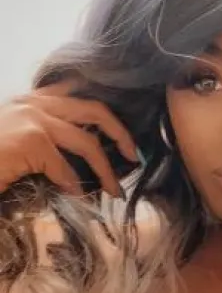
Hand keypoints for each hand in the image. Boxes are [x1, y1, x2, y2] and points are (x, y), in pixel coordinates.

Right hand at [0, 81, 136, 196]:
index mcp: (32, 100)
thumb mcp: (17, 141)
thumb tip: (79, 162)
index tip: (122, 134)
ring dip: (105, 168)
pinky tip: (77, 197)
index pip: (78, 95)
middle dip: (121, 132)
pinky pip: (64, 167)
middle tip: (133, 155)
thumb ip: (45, 141)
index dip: (105, 113)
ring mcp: (33, 118)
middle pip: (95, 109)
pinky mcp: (30, 139)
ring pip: (87, 140)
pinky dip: (74, 185)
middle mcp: (34, 102)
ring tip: (114, 189)